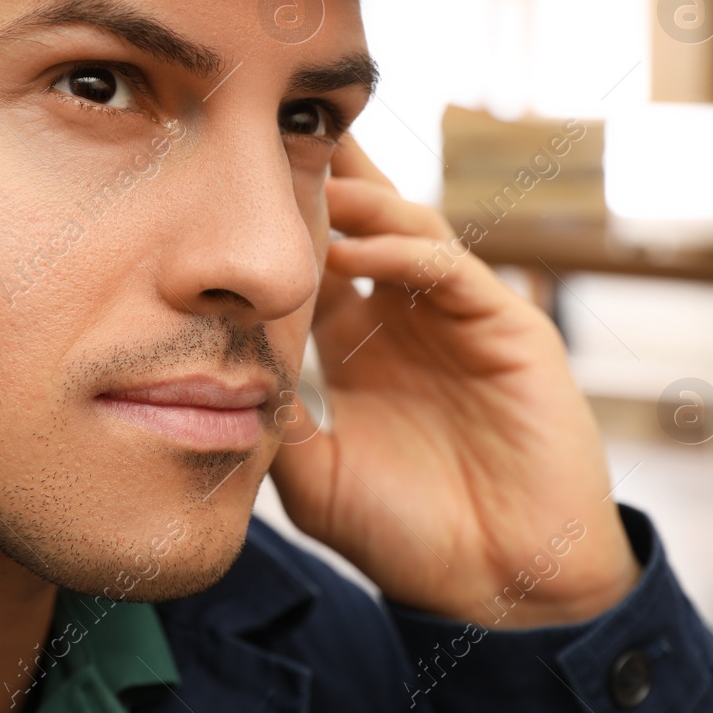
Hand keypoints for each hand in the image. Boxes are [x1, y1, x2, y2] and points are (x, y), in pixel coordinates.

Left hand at [269, 134, 639, 626]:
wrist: (497, 590)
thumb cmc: (407, 535)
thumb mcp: (313, 474)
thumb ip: (272, 419)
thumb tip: (204, 374)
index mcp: (357, 343)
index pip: (312, 258)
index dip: (278, 219)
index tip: (227, 175)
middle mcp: (405, 317)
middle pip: (362, 220)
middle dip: (323, 174)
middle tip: (272, 122)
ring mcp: (459, 318)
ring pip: (408, 227)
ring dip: (359, 201)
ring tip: (306, 179)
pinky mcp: (508, 330)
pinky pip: (452, 269)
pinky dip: (405, 249)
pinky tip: (359, 244)